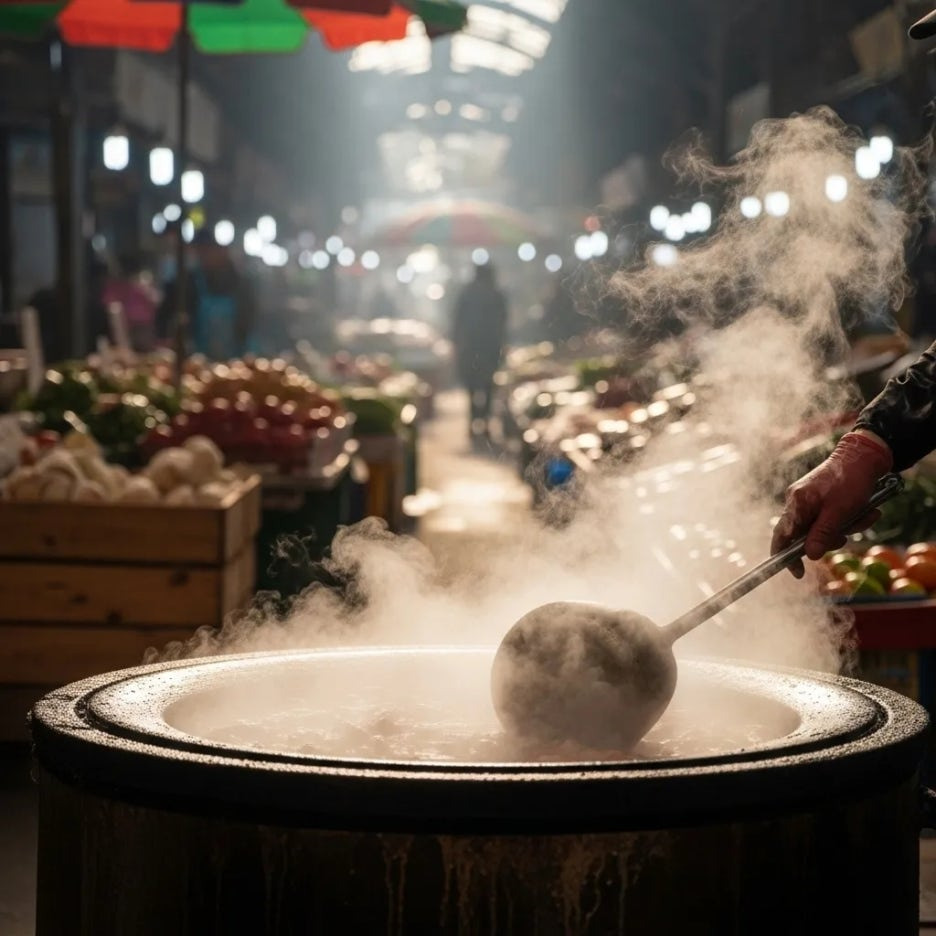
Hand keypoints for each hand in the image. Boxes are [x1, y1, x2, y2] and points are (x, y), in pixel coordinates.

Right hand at [771, 431, 892, 577]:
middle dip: (827, 540)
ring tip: (862, 518)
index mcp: (797, 503)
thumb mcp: (840, 512)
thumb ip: (822, 534)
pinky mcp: (820, 497)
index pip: (782, 535)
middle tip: (844, 538)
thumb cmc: (851, 482)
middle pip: (803, 534)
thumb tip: (810, 556)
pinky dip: (847, 519)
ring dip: (843, 529)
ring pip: (820, 527)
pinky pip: (829, 517)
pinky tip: (863, 511)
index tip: (797, 572)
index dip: (785, 557)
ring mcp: (807, 499)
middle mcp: (797, 501)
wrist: (864, 456)